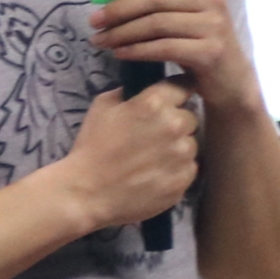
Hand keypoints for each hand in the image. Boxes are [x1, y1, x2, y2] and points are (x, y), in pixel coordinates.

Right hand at [51, 75, 200, 232]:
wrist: (88, 193)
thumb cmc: (91, 148)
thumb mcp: (101, 107)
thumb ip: (127, 93)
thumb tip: (138, 91)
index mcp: (154, 104)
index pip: (185, 86)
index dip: (180, 92)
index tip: (175, 100)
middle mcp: (174, 126)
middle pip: (190, 118)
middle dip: (176, 124)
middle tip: (156, 137)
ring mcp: (181, 155)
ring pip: (191, 145)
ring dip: (178, 149)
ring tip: (154, 159)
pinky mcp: (183, 180)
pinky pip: (189, 169)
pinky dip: (177, 170)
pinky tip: (156, 175)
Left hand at [77, 0, 261, 117]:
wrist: (228, 78)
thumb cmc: (192, 38)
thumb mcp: (168, 11)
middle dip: (119, 8)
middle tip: (93, 21)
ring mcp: (214, 25)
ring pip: (156, 24)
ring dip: (122, 33)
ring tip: (101, 41)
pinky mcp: (210, 52)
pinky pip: (164, 48)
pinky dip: (137, 51)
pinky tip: (119, 54)